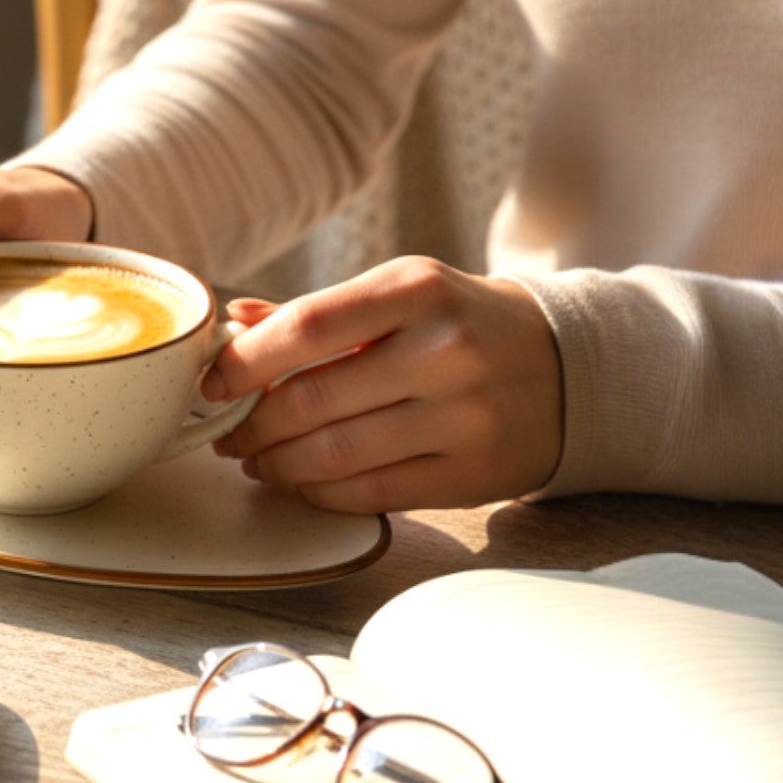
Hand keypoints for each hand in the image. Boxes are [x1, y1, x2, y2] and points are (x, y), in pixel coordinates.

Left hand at [201, 256, 563, 511]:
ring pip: (333, 454)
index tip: (212, 384)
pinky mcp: (472, 472)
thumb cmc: (461, 323)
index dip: (244, 362)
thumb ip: (317, 313)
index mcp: (416, 289)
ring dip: (277, 465)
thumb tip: (233, 325)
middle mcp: (443, 349)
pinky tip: (303, 482)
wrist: (570, 366)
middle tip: (228, 435)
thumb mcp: (401, 294)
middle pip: (309, 400)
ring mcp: (462, 415)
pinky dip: (319, 492)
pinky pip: (370, 493)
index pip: (306, 326)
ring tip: (259, 461)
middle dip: (251, 426)